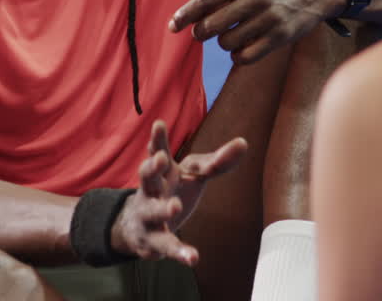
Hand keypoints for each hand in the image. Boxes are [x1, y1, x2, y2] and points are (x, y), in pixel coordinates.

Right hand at [111, 120, 246, 266]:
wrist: (137, 228)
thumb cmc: (171, 191)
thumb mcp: (193, 174)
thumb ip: (216, 162)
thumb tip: (244, 143)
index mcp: (161, 172)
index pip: (156, 151)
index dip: (157, 139)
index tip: (159, 124)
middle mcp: (149, 191)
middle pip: (146, 177)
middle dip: (151, 167)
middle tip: (161, 158)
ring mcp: (148, 216)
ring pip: (152, 211)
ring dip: (162, 208)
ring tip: (175, 206)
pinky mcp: (153, 241)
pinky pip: (166, 246)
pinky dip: (180, 251)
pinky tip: (193, 258)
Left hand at [170, 0, 343, 63]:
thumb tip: (193, 15)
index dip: (186, 14)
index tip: (172, 26)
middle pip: (212, 25)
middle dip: (202, 32)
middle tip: (202, 33)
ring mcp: (270, 18)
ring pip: (228, 43)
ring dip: (224, 43)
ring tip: (232, 36)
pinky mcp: (281, 37)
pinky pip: (247, 56)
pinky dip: (239, 56)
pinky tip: (243, 48)